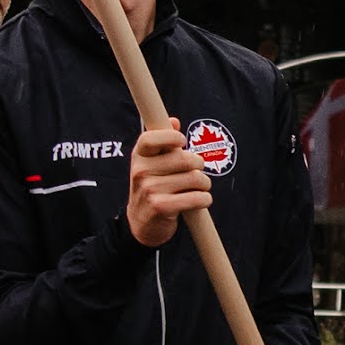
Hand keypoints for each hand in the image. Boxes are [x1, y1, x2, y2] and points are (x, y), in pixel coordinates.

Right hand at [122, 117, 210, 249]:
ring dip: (204, 184)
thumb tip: (173, 121)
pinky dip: (205, 199)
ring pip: (195, 179)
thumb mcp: (151, 163)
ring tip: (199, 187)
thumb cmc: (151, 188)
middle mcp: (141, 171)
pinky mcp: (161, 207)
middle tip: (197, 171)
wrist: (142, 223)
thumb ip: (162, 141)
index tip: (182, 142)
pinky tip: (201, 200)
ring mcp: (150, 190)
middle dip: (199, 165)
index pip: (151, 138)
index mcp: (139, 156)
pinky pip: (196, 198)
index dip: (172, 137)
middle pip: (185, 159)